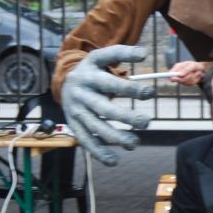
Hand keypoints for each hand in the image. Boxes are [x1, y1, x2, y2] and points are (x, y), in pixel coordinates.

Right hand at [61, 45, 154, 165]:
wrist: (63, 81)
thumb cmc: (91, 70)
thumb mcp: (101, 56)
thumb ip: (122, 52)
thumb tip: (144, 53)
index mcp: (89, 76)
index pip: (111, 83)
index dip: (131, 89)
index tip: (150, 93)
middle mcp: (81, 95)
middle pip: (103, 109)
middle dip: (126, 117)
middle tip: (147, 122)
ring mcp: (76, 112)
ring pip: (95, 128)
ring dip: (115, 138)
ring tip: (134, 143)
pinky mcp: (74, 125)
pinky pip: (85, 141)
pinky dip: (98, 152)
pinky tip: (114, 160)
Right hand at [170, 61, 204, 86]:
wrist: (202, 69)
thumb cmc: (196, 65)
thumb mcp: (192, 65)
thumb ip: (186, 70)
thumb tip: (180, 75)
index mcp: (178, 67)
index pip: (171, 73)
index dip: (171, 76)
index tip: (173, 78)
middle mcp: (178, 74)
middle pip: (179, 80)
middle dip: (187, 77)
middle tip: (192, 73)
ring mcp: (182, 79)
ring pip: (186, 82)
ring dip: (192, 78)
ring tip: (195, 73)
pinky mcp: (187, 83)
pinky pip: (190, 84)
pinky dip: (195, 80)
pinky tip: (196, 76)